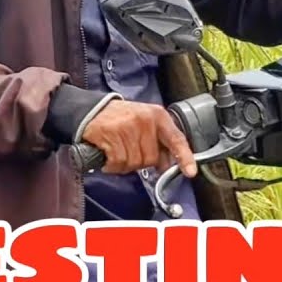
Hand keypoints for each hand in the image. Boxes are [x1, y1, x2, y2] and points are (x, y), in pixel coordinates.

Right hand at [80, 100, 197, 178]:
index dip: (185, 157)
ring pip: (134, 163)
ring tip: (117, 150)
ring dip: (124, 164)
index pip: (176, 138)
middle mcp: (145, 120)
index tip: (190, 172)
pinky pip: (118, 162)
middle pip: (151, 158)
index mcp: (158, 116)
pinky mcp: (111, 135)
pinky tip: (108, 154)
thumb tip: (166, 164)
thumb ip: (158, 142)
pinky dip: (112, 165)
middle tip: (128, 150)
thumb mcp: (145, 123)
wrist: (92, 110)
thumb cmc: (120, 119)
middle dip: (139, 161)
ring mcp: (128, 127)